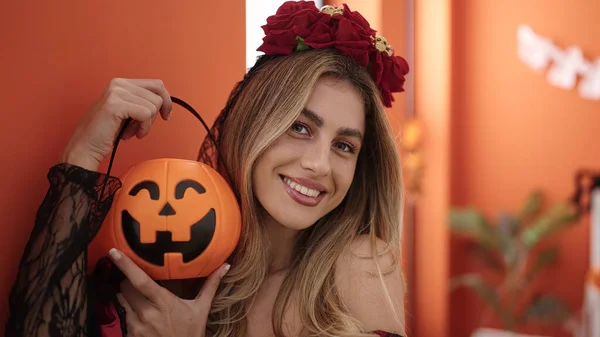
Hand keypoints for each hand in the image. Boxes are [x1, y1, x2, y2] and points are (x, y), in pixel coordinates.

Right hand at [61, 78, 172, 170]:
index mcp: (121, 83)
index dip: (166, 101)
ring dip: (145, 125)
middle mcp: (118, 84)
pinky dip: (143, 128)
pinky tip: (129, 135)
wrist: (86, 147)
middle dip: (154, 116)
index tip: (165, 115)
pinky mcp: (116, 104)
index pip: (157, 84)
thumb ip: (142, 102)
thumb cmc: (107, 133)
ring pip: (153, 106)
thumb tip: (165, 101)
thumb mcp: (128, 112)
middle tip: (141, 128)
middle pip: (158, 95)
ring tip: (130, 132)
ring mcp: (116, 92)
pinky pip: (146, 114)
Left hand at [108, 248, 228, 336]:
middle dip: (128, 280)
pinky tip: (142, 314)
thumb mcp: (201, 309)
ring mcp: (136, 326)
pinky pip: (124, 315)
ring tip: (140, 297)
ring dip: (127, 295)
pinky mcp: (130, 335)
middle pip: (126, 287)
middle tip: (137, 278)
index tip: (114, 252)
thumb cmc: (191, 332)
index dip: (126, 265)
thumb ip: (210, 285)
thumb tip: (225, 266)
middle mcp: (147, 314)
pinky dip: (129, 310)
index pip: (140, 281)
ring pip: (122, 300)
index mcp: (164, 303)